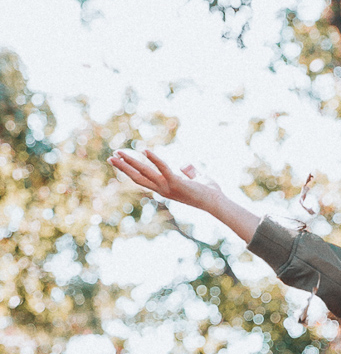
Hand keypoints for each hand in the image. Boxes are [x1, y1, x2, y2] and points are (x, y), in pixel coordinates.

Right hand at [110, 147, 261, 243]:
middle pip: (138, 177)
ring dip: (131, 162)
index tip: (121, 162)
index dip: (131, 171)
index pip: (144, 179)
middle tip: (110, 158)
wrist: (217, 203)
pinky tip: (145, 150)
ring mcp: (169, 187)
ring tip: (118, 153)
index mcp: (165, 188)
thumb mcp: (197, 179)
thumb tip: (185, 165)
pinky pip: (163, 169)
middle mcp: (163, 189)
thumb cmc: (209, 192)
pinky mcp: (177, 183)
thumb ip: (189, 171)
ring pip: (145, 173)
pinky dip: (155, 159)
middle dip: (124, 167)